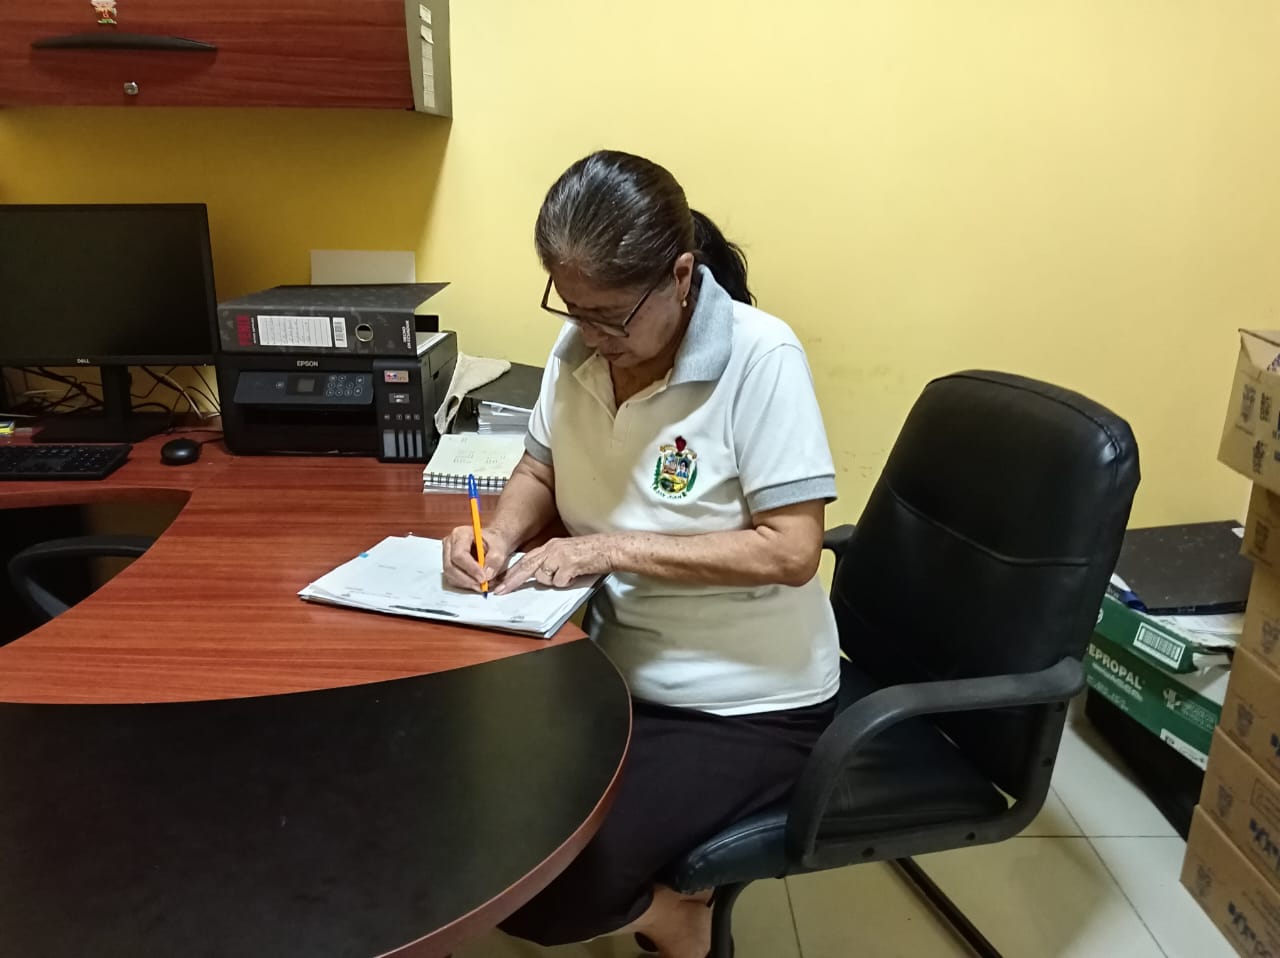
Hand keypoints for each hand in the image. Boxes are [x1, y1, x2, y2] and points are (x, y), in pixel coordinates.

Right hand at [441, 525, 513, 592]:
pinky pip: (452, 578)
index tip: (483, 579)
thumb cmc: (495, 542)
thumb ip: (495, 559)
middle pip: (451, 566)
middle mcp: (450, 543)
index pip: (459, 554)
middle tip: (482, 586)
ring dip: (466, 583)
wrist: (492, 542)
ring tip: (481, 585)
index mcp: (460, 534)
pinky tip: (476, 583)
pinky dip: (464, 584)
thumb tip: (487, 575)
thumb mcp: (500, 547)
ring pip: (450, 574)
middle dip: (467, 579)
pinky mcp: (449, 565)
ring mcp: (447, 554)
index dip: (470, 569)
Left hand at [494, 535, 615, 594]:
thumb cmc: (591, 553)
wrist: (610, 548)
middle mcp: (552, 548)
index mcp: (550, 545)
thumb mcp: (566, 553)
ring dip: (553, 581)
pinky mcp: (569, 563)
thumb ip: (551, 562)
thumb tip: (540, 576)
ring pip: (543, 576)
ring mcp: (559, 555)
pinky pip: (559, 581)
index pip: (526, 559)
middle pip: (526, 566)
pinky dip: (566, 583)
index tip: (501, 582)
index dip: (512, 572)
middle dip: (512, 580)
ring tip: (568, 576)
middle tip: (500, 591)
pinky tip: (575, 577)